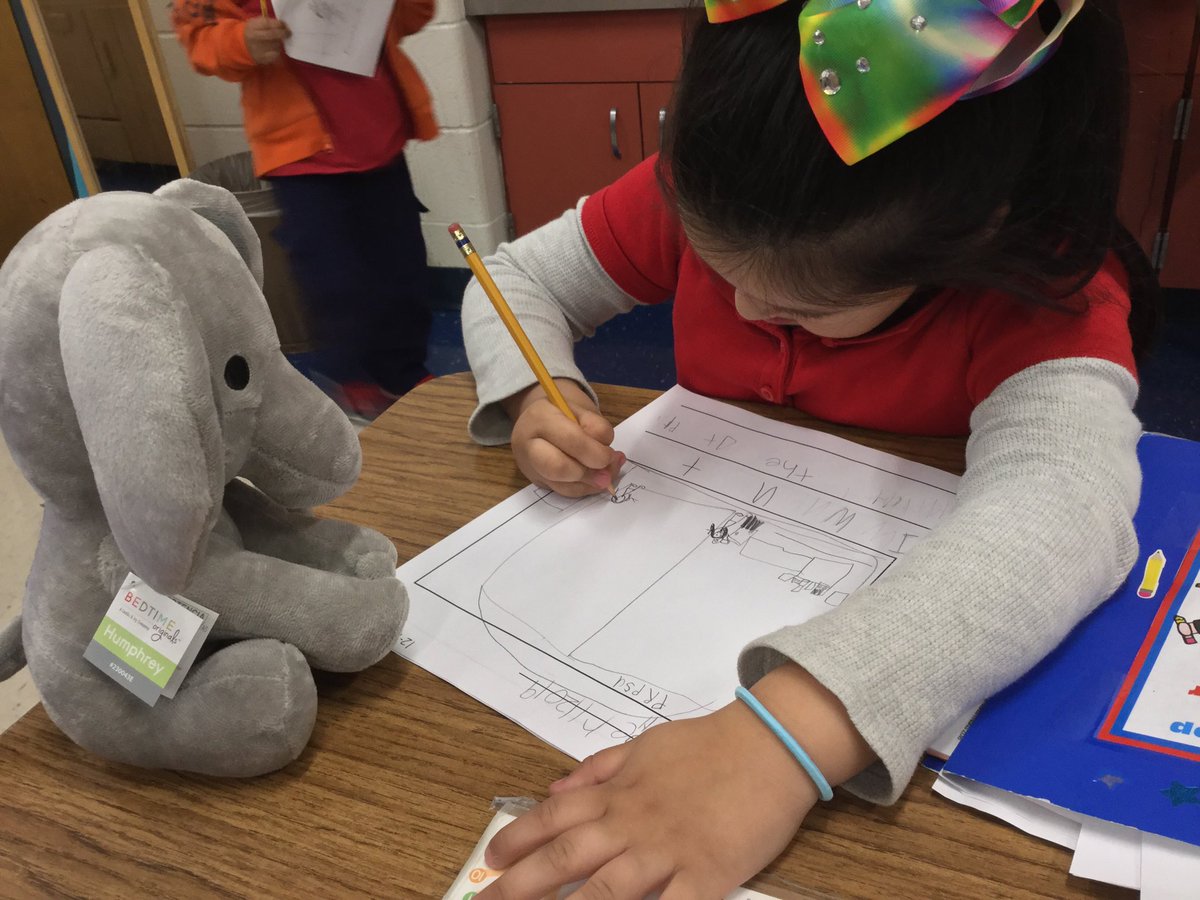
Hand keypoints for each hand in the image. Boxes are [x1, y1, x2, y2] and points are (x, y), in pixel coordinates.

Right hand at [244, 17, 289, 65]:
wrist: (242, 46)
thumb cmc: (253, 32)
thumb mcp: (256, 23)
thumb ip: (268, 23)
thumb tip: (283, 25)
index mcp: (252, 27)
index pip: (267, 23)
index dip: (278, 24)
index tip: (284, 25)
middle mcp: (254, 37)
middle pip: (272, 34)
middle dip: (283, 33)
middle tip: (288, 33)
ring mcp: (258, 49)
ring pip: (276, 45)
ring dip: (280, 42)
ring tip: (278, 41)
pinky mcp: (262, 59)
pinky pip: (275, 54)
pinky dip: (278, 51)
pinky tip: (275, 48)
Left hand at [480, 664, 876, 899]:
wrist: (769, 747)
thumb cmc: (706, 746)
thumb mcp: (644, 745)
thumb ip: (598, 769)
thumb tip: (556, 788)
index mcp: (618, 792)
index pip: (554, 817)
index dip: (518, 839)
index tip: (491, 859)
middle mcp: (633, 824)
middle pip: (566, 857)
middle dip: (520, 886)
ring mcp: (667, 853)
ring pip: (606, 890)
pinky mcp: (704, 877)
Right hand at [504, 380, 624, 497]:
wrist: (537, 421)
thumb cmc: (563, 413)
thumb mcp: (582, 410)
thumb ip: (597, 428)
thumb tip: (610, 458)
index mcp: (540, 417)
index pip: (570, 439)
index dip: (596, 452)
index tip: (612, 455)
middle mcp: (530, 444)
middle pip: (557, 467)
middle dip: (589, 474)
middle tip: (607, 474)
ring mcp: (530, 466)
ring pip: (562, 486)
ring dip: (590, 485)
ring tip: (607, 476)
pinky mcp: (538, 481)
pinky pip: (564, 492)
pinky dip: (585, 489)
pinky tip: (597, 480)